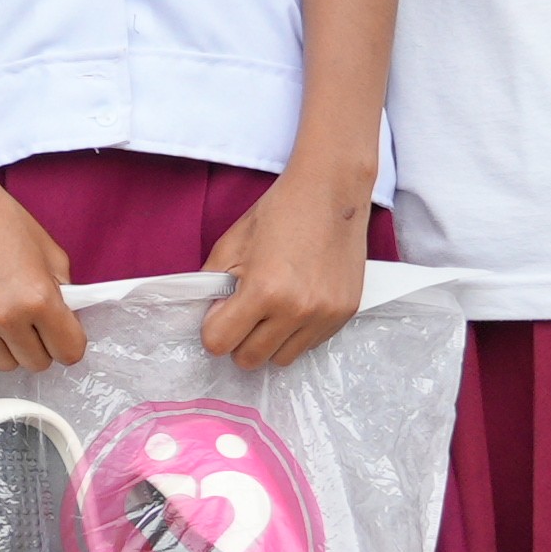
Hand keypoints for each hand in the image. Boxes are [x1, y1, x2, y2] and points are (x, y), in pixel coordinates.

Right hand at [0, 168, 79, 373]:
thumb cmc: (0, 221)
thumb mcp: (49, 253)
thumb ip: (63, 292)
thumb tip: (66, 321)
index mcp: (38, 298)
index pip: (69, 352)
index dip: (70, 343)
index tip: (64, 334)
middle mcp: (6, 317)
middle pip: (38, 363)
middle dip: (42, 345)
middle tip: (35, 322)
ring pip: (6, 364)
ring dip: (12, 347)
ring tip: (6, 316)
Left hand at [197, 163, 373, 368]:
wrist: (331, 191)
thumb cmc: (278, 212)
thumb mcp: (231, 245)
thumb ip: (212, 286)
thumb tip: (206, 319)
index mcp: (264, 290)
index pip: (219, 343)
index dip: (214, 328)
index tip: (221, 311)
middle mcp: (297, 310)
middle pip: (249, 359)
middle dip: (239, 339)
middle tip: (246, 310)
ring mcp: (324, 315)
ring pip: (281, 359)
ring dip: (270, 340)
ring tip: (274, 306)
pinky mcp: (344, 314)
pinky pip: (309, 345)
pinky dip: (297, 332)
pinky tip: (298, 300)